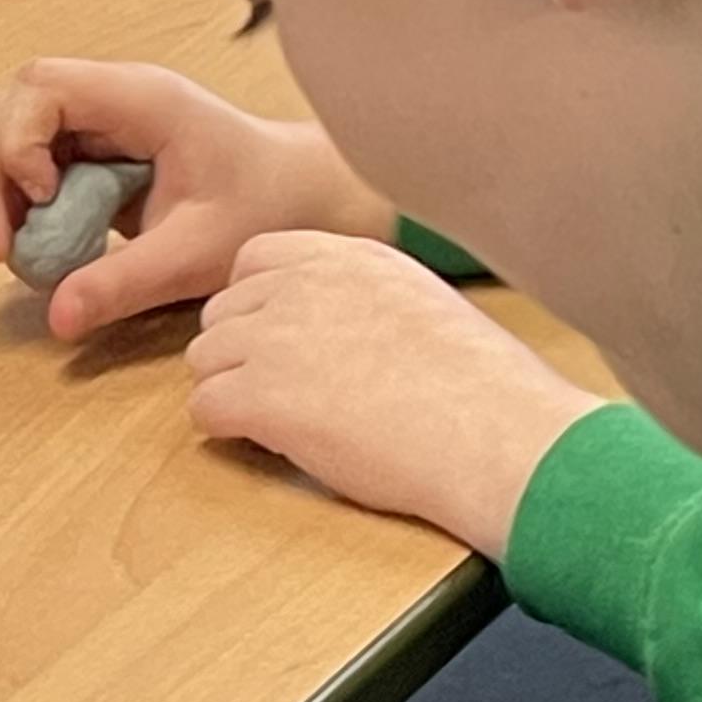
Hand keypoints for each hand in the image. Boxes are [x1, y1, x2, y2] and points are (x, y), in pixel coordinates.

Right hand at [0, 59, 390, 339]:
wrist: (297, 195)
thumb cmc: (263, 206)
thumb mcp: (195, 253)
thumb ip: (124, 282)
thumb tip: (57, 317)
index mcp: (141, 98)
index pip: (41, 87)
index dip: (18, 141)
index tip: (40, 200)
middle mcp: (108, 98)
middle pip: (5, 108)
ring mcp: (93, 122)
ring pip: (3, 133)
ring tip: (6, 252)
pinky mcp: (87, 150)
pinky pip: (25, 164)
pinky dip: (13, 205)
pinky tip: (31, 248)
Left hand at [186, 235, 605, 559]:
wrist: (498, 436)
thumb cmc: (483, 390)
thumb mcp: (423, 304)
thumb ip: (363, 300)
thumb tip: (328, 332)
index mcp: (350, 257)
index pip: (257, 258)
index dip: (258, 304)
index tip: (282, 341)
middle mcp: (305, 285)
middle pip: (222, 310)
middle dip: (242, 353)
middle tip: (284, 393)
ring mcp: (277, 337)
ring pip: (204, 359)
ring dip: (232, 391)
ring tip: (283, 423)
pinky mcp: (260, 395)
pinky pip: (204, 407)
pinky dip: (227, 430)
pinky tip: (272, 443)